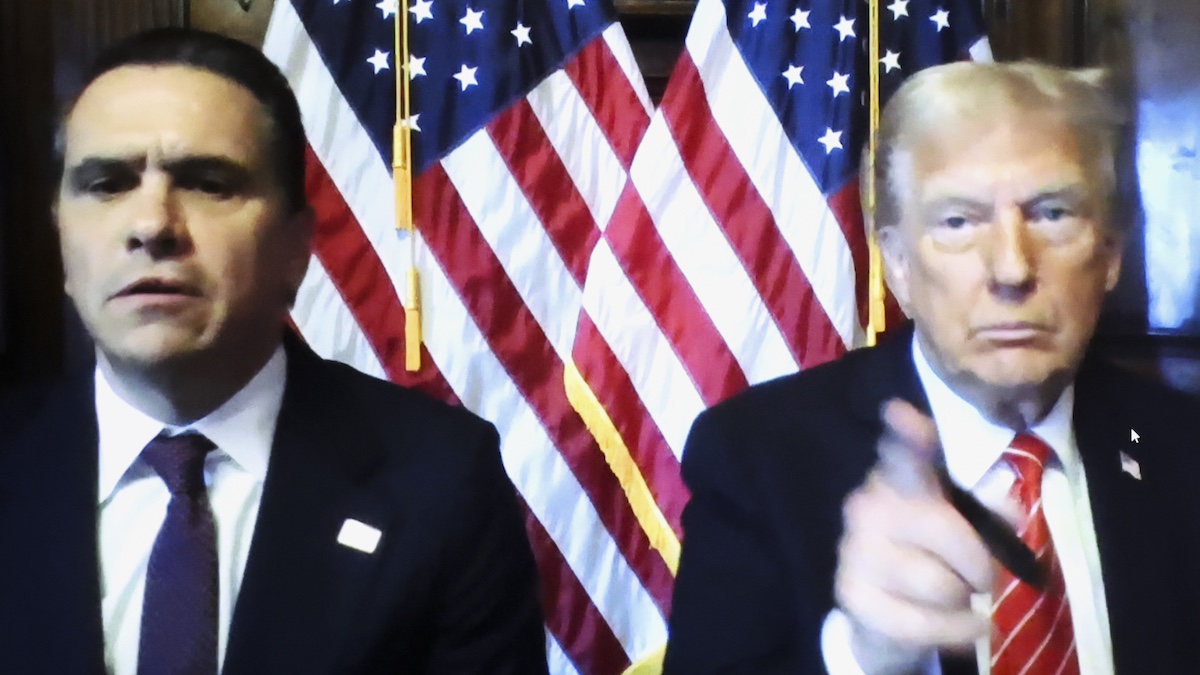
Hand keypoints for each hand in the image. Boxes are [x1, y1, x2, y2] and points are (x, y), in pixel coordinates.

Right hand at [833, 400, 992, 674]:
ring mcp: (853, 550)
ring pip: (940, 584)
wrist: (884, 611)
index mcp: (899, 477)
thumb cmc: (935, 555)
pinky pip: (924, 623)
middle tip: (982, 575)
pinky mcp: (851, 595)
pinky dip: (955, 631)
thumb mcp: (970, 527)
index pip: (903, 450)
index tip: (900, 413)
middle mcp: (866, 505)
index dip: (907, 433)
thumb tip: (1008, 504)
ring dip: (965, 600)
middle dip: (978, 561)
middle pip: (945, 529)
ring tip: (959, 597)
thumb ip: (992, 511)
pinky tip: (959, 625)